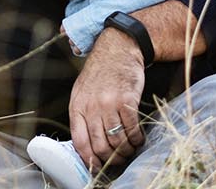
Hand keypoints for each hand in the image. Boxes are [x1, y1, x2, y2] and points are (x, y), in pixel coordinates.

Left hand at [68, 27, 146, 169]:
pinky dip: (137, 138)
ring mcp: (109, 103)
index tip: (97, 166)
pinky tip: (138, 139)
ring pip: (117, 139)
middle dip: (111, 158)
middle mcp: (91, 107)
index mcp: (77, 107)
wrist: (117, 50)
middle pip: (100, 145)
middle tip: (118, 160)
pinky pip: (132, 128)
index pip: (79, 142)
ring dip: (126, 150)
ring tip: (130, 150)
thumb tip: (86, 145)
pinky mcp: (127, 100)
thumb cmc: (100, 74)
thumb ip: (82, 116)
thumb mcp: (81, 93)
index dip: (89, 159)